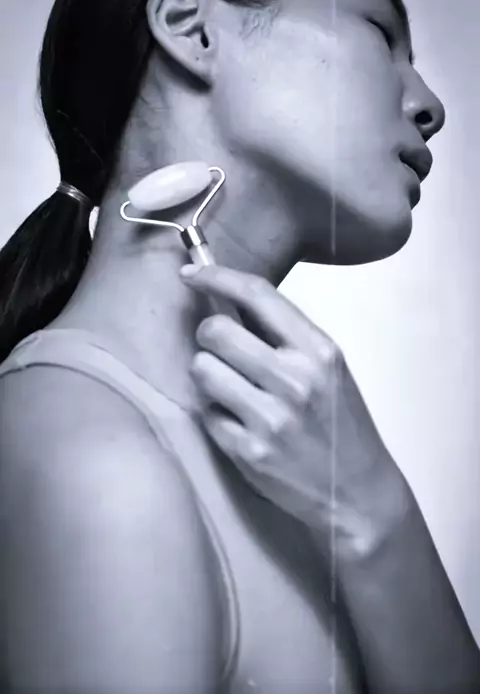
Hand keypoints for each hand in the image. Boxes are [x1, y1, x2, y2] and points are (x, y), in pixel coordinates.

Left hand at [180, 264, 409, 556]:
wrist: (358, 492)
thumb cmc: (339, 424)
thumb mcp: (328, 368)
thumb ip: (284, 335)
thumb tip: (227, 298)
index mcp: (318, 350)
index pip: (257, 294)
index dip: (216, 276)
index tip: (191, 273)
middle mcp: (295, 380)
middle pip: (215, 330)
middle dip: (209, 336)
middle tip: (222, 351)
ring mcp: (271, 418)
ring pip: (201, 369)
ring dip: (208, 376)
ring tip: (234, 390)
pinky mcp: (249, 452)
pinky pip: (206, 412)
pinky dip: (216, 414)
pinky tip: (241, 424)